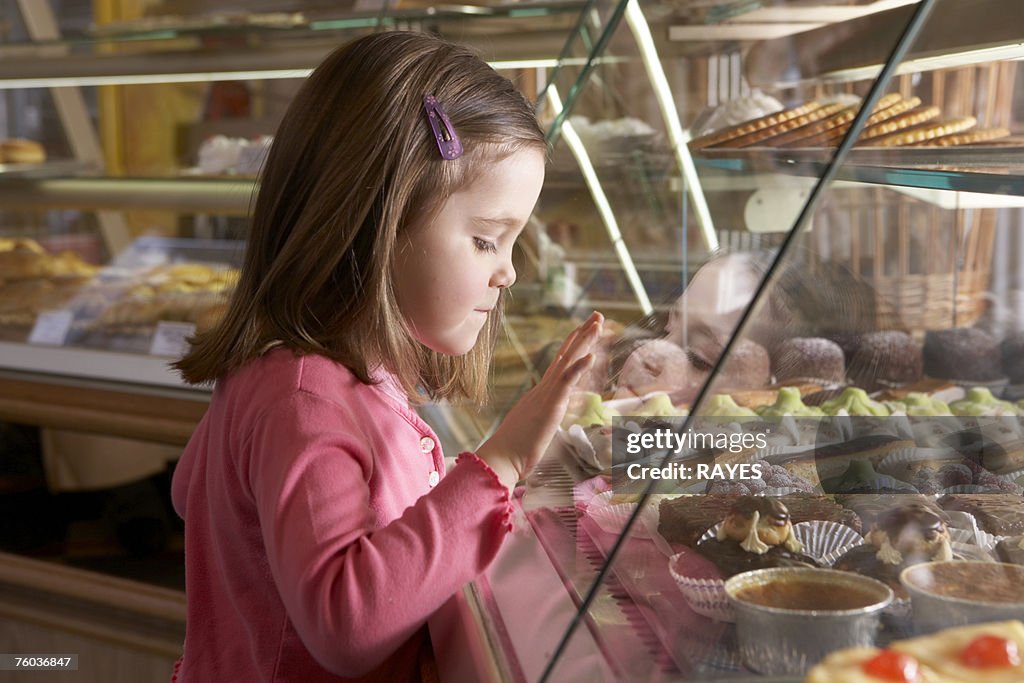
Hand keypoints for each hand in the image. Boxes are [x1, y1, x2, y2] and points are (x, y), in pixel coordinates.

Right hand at [477, 312, 603, 488]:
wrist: (500, 458)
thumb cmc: (514, 450)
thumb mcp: (533, 429)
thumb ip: (539, 421)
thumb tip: (543, 422)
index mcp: (541, 393)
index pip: (560, 363)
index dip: (573, 345)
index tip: (583, 329)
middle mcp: (544, 389)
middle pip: (566, 355)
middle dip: (583, 334)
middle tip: (597, 315)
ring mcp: (547, 395)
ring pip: (568, 362)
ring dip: (584, 342)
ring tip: (597, 323)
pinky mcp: (550, 406)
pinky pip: (566, 383)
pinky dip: (579, 367)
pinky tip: (591, 355)